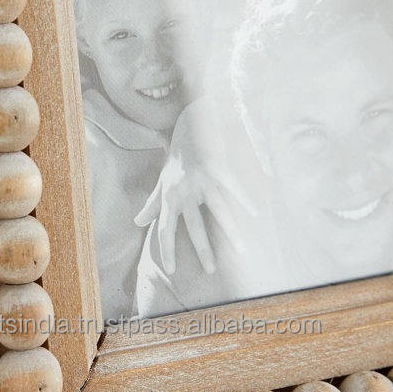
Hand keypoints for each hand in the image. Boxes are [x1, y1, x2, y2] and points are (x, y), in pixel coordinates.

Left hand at [135, 100, 257, 275]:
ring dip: (231, 231)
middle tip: (212, 270)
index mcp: (170, 196)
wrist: (189, 121)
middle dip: (203, 249)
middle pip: (194, 226)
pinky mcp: (218, 166)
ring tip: (242, 250)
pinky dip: (245, 200)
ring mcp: (201, 179)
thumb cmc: (177, 156)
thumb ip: (152, 204)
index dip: (167, 249)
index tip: (172, 270)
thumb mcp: (162, 180)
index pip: (165, 228)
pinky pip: (232, 187)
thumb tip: (137, 223)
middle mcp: (183, 190)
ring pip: (217, 211)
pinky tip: (255, 214)